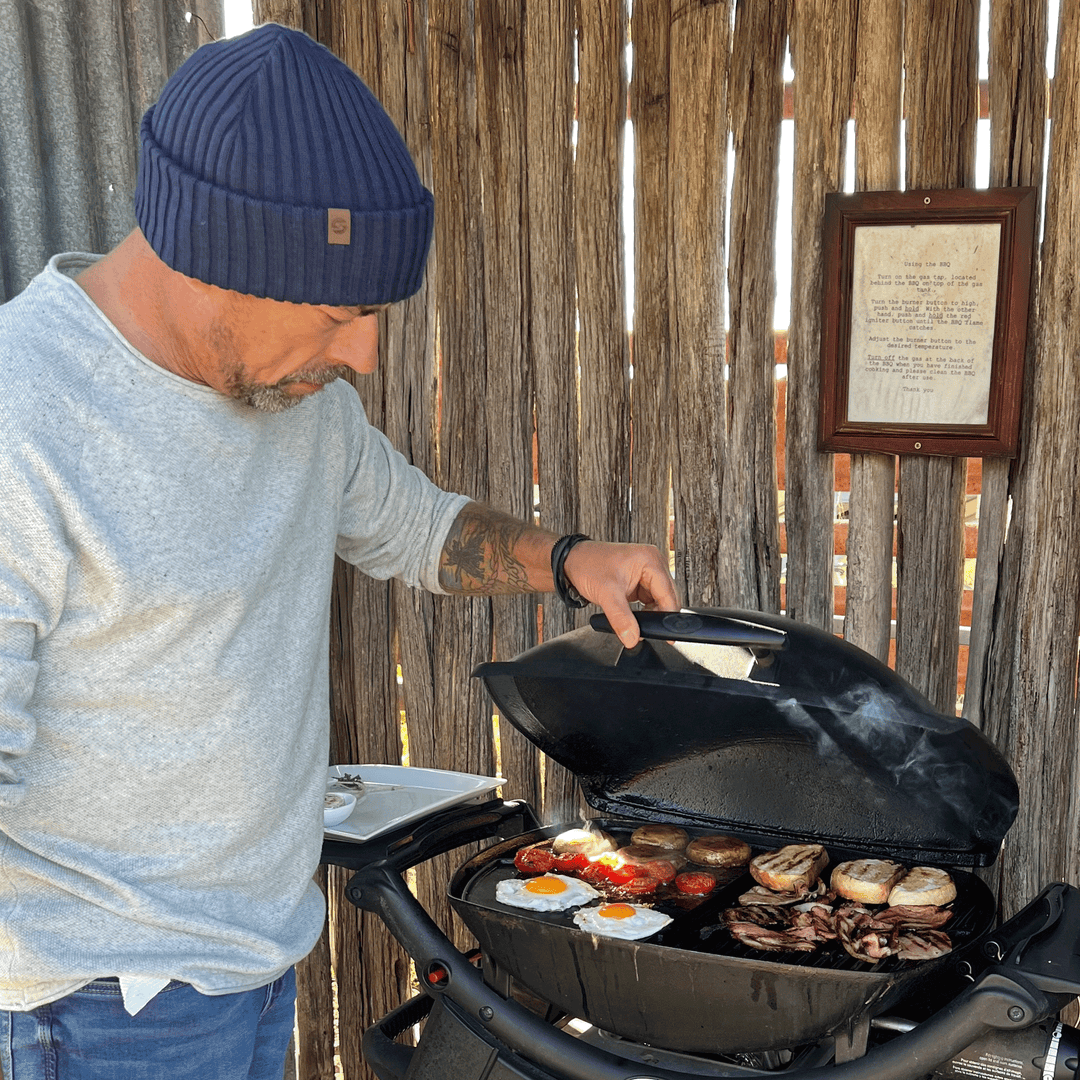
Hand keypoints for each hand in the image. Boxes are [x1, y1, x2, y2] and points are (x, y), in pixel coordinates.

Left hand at [562, 541, 680, 648]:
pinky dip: (644, 610)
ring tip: (634, 621)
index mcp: (650, 560)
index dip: (668, 615)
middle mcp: (652, 563)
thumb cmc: (587, 565)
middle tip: (644, 630)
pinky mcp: (640, 580)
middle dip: (657, 615)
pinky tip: (634, 615)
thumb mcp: (606, 594)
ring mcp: (647, 572)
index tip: (666, 636)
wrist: (571, 562)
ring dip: (650, 613)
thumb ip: (621, 618)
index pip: (668, 593)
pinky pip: (650, 600)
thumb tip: (633, 638)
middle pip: (667, 596)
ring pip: (659, 600)